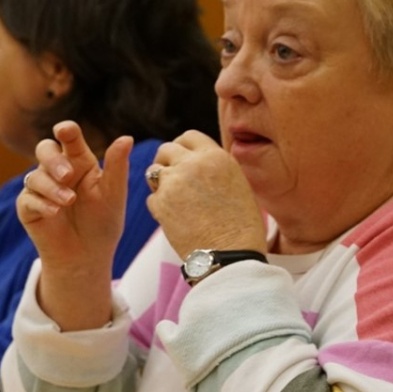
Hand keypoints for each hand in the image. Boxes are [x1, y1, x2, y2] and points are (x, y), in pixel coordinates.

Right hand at [17, 121, 131, 329]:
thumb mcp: (113, 195)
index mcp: (79, 162)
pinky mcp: (28, 208)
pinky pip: (27, 199)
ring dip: (51, 187)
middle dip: (53, 160)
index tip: (64, 130)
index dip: (65, 131)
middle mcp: (56, 171)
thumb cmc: (102, 224)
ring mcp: (39, 189)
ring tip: (69, 201)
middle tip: (67, 174)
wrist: (87, 257)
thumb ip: (117, 167)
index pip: (70, 139)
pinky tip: (55, 212)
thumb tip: (128, 137)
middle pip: (44, 150)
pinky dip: (41, 204)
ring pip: (34, 176)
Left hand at [145, 131, 266, 257]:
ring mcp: (174, 182)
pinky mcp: (160, 203)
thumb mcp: (237, 185)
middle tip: (171, 178)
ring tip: (173, 200)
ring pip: (153, 172)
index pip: (189, 136)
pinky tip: (175, 220)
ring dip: (159, 183)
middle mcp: (193, 164)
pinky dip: (159, 207)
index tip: (181, 159)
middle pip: (166, 149)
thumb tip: (199, 162)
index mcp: (216, 157)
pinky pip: (152, 198)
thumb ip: (215, 169)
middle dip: (166, 161)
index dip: (182, 147)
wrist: (231, 255)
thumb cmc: (241, 226)